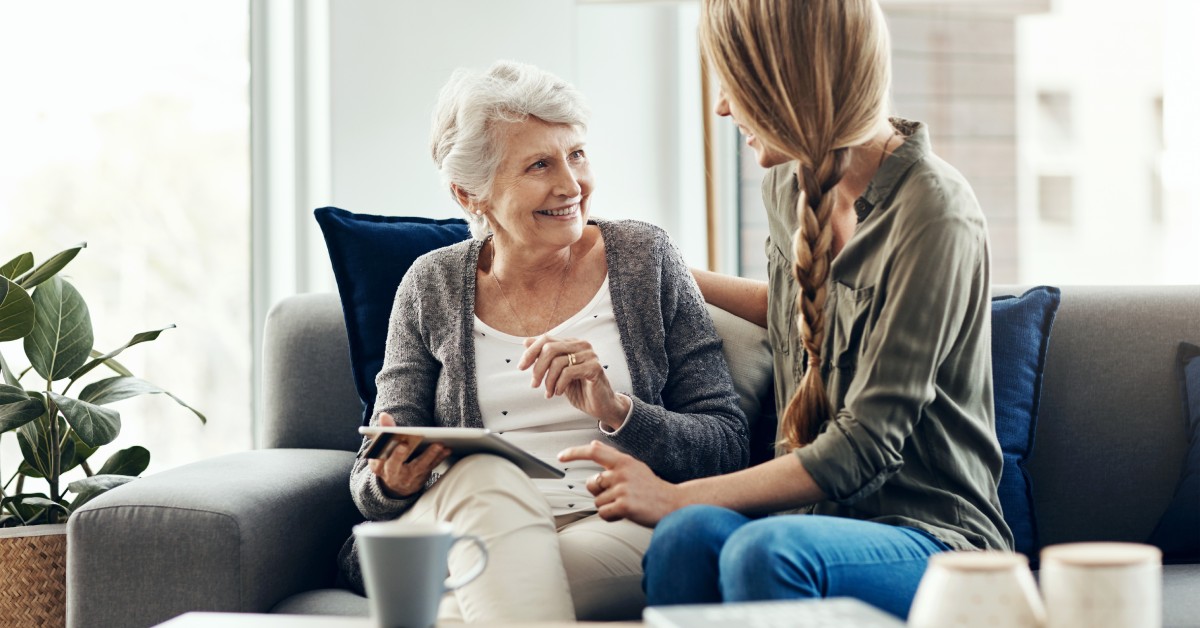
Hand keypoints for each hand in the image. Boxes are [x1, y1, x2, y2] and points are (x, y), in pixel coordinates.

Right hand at [367, 413, 450, 497]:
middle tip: (406, 444)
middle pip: (395, 464)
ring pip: (418, 466)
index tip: (395, 443)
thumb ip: (385, 430)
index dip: (384, 450)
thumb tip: (384, 415)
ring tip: (438, 444)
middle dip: (400, 455)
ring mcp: (407, 477)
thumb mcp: (382, 447)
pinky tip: (447, 449)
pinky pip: (431, 467)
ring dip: (429, 455)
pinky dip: (439, 458)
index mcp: (378, 465)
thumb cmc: (389, 459)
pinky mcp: (421, 476)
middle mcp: (391, 473)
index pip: (379, 457)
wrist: (396, 484)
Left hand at [520, 335, 630, 428]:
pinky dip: (559, 385)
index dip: (531, 352)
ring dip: (549, 381)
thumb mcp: (557, 372)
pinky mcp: (594, 368)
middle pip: (549, 348)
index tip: (521, 367)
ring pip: (557, 362)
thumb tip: (526, 341)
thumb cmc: (579, 389)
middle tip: (534, 384)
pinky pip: (568, 372)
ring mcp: (589, 355)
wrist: (600, 405)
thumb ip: (545, 357)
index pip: (546, 339)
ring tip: (549, 393)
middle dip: (537, 368)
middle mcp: (581, 345)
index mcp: (572, 343)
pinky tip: (559, 392)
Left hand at [558, 440, 680, 526]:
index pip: (593, 452)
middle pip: (591, 484)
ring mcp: (623, 489)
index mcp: (623, 461)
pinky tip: (626, 513)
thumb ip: (612, 457)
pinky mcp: (624, 506)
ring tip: (628, 504)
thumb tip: (592, 444)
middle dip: (600, 493)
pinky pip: (603, 514)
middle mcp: (621, 473)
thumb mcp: (634, 467)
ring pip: (597, 501)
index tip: (561, 457)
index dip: (574, 453)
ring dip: (608, 507)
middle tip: (620, 495)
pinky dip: (611, 517)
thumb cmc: (651, 488)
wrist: (673, 504)